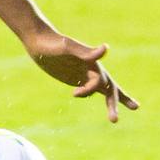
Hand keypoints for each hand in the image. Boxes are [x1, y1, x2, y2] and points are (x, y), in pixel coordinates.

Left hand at [23, 29, 137, 122]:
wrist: (39, 40)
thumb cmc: (53, 43)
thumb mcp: (68, 48)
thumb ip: (86, 51)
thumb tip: (106, 48)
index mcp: (92, 62)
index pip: (100, 81)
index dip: (89, 90)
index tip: (74, 94)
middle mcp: (91, 68)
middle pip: (109, 87)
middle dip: (116, 103)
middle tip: (120, 118)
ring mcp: (84, 73)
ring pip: (103, 89)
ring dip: (112, 103)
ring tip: (115, 119)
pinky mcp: (76, 77)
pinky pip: (90, 89)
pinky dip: (97, 95)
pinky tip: (107, 104)